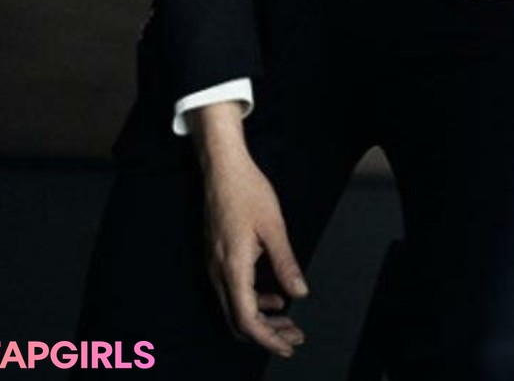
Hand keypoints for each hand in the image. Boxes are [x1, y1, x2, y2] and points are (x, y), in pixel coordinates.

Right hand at [189, 104, 308, 357]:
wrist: (222, 167)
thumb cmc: (249, 191)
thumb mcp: (273, 226)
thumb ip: (285, 262)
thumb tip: (300, 294)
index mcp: (232, 267)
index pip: (247, 319)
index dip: (268, 338)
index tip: (288, 346)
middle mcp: (218, 272)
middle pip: (239, 320)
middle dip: (267, 333)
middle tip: (294, 337)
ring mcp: (214, 265)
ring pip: (234, 307)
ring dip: (261, 318)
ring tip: (289, 321)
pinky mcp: (216, 257)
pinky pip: (232, 291)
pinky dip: (253, 301)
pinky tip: (274, 295)